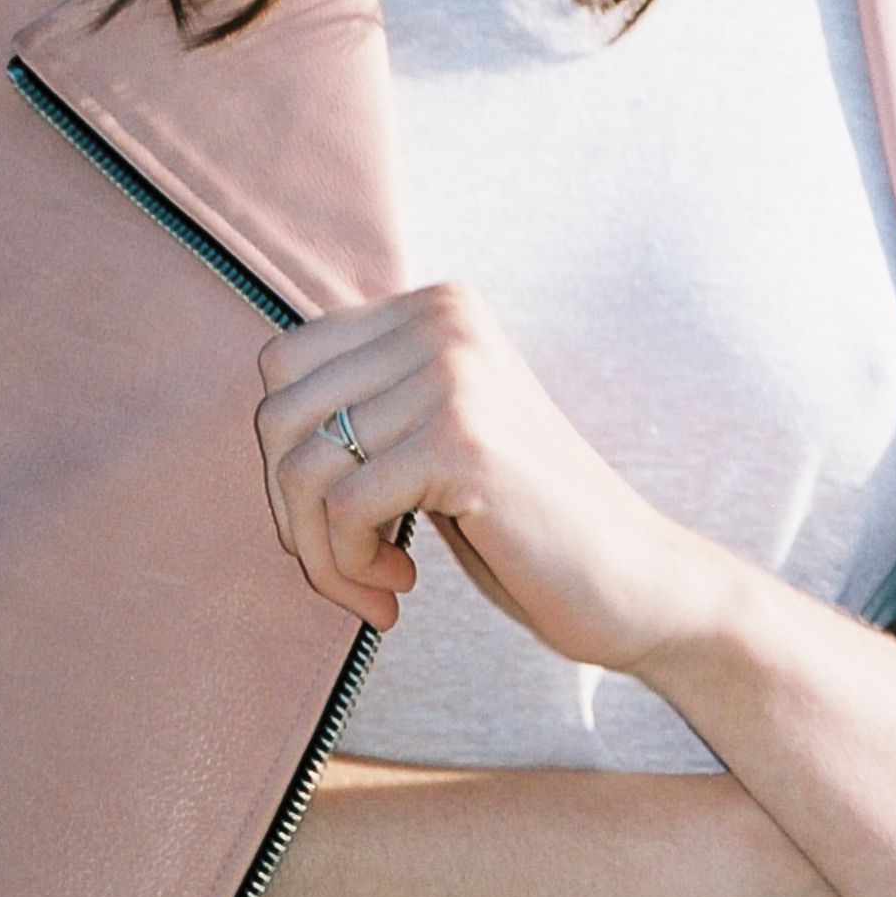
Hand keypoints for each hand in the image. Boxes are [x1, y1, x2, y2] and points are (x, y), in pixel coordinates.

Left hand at [253, 282, 729, 673]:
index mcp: (438, 307)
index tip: (338, 518)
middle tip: (346, 564)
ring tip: (373, 585)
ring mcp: (455, 374)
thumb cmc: (521, 520)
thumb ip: (367, 401)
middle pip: (278, 415)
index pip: (283, 363)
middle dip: (291, 512)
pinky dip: (349, 569)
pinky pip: (343, 509)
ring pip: (300, 468)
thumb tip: (264, 412)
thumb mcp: (433, 436)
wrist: (631, 576)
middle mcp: (445, 320)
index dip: (286, 456)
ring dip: (319, 553)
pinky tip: (401, 589)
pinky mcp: (462, 440)